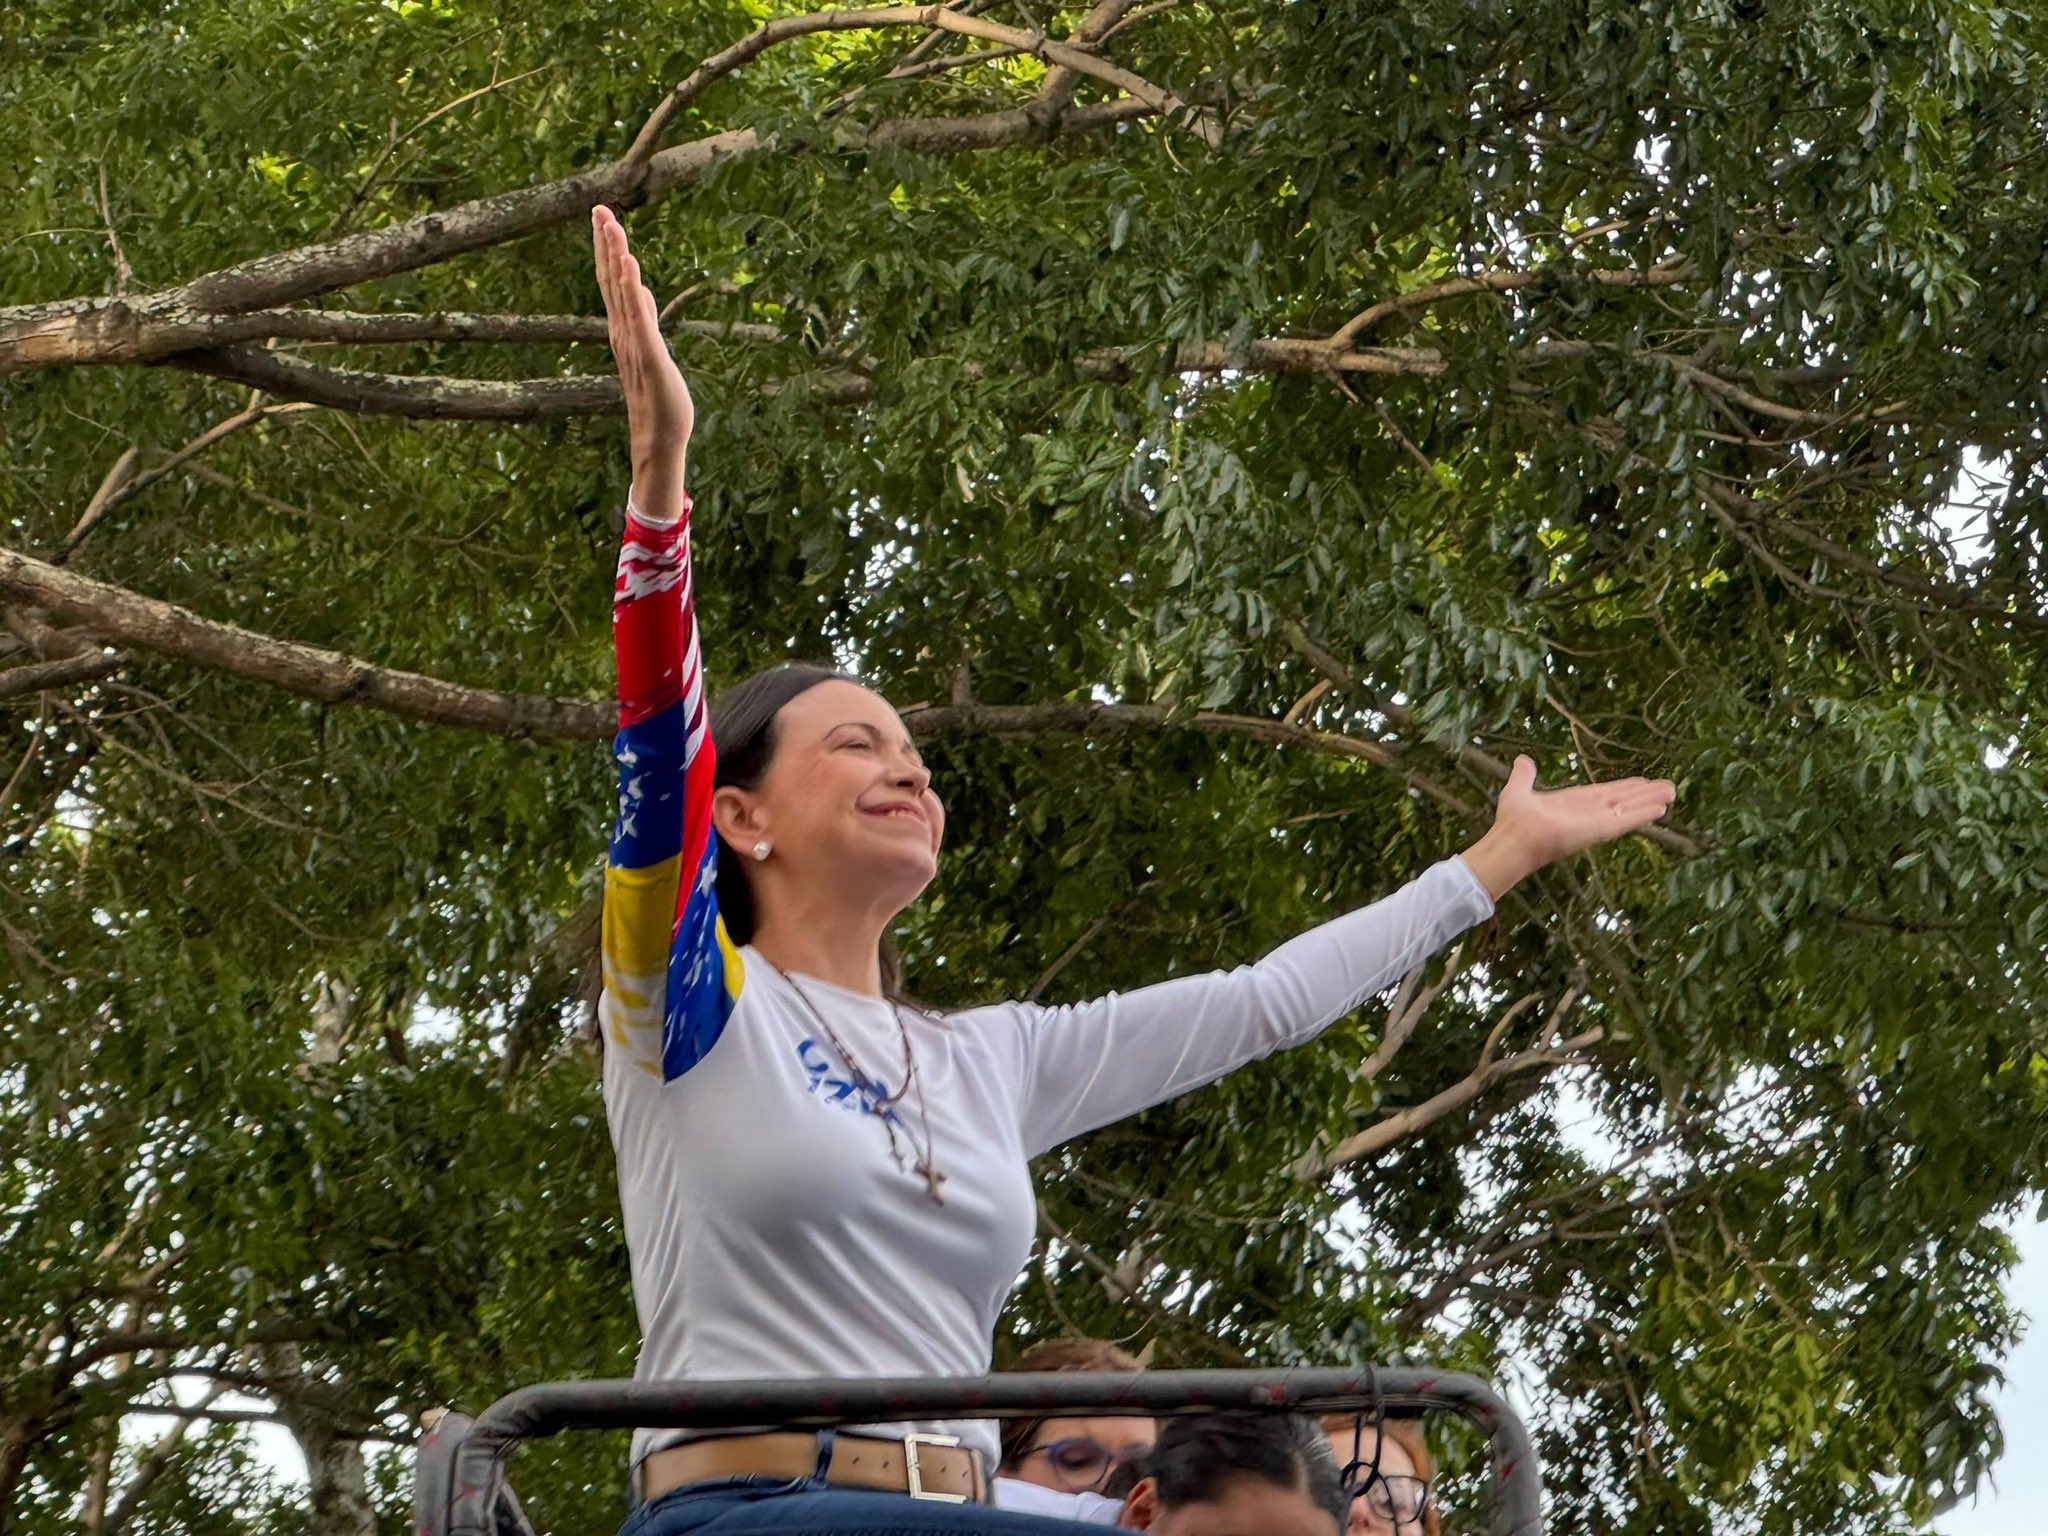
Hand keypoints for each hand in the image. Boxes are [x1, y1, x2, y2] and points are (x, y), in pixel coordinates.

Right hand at [592, 205, 692, 512]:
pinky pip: (638, 317)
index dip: (608, 249)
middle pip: (610, 279)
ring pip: (621, 292)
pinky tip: (630, 267)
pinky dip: (632, 290)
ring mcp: (634, 342)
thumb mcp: (652, 350)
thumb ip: (643, 320)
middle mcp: (623, 331)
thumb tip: (639, 292)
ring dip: (616, 258)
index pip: (612, 282)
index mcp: (625, 329)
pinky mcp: (649, 354)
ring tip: (611, 225)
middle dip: (606, 242)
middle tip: (599, 208)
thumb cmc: (659, 398)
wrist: (660, 436)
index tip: (603, 217)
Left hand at [1460, 755, 1676, 900]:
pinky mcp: (1598, 831)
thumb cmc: (1513, 821)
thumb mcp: (1518, 790)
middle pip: (1623, 800)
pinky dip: (1642, 815)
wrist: (1512, 840)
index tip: (1642, 782)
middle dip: (1645, 794)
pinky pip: (1625, 821)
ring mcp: (1595, 822)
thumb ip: (1524, 776)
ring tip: (1672, 793)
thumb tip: (1523, 760)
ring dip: (1650, 801)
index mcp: (1573, 802)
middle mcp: (1588, 812)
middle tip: (1669, 787)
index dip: (1625, 787)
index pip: (1605, 793)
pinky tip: (1660, 809)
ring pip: (1629, 809)